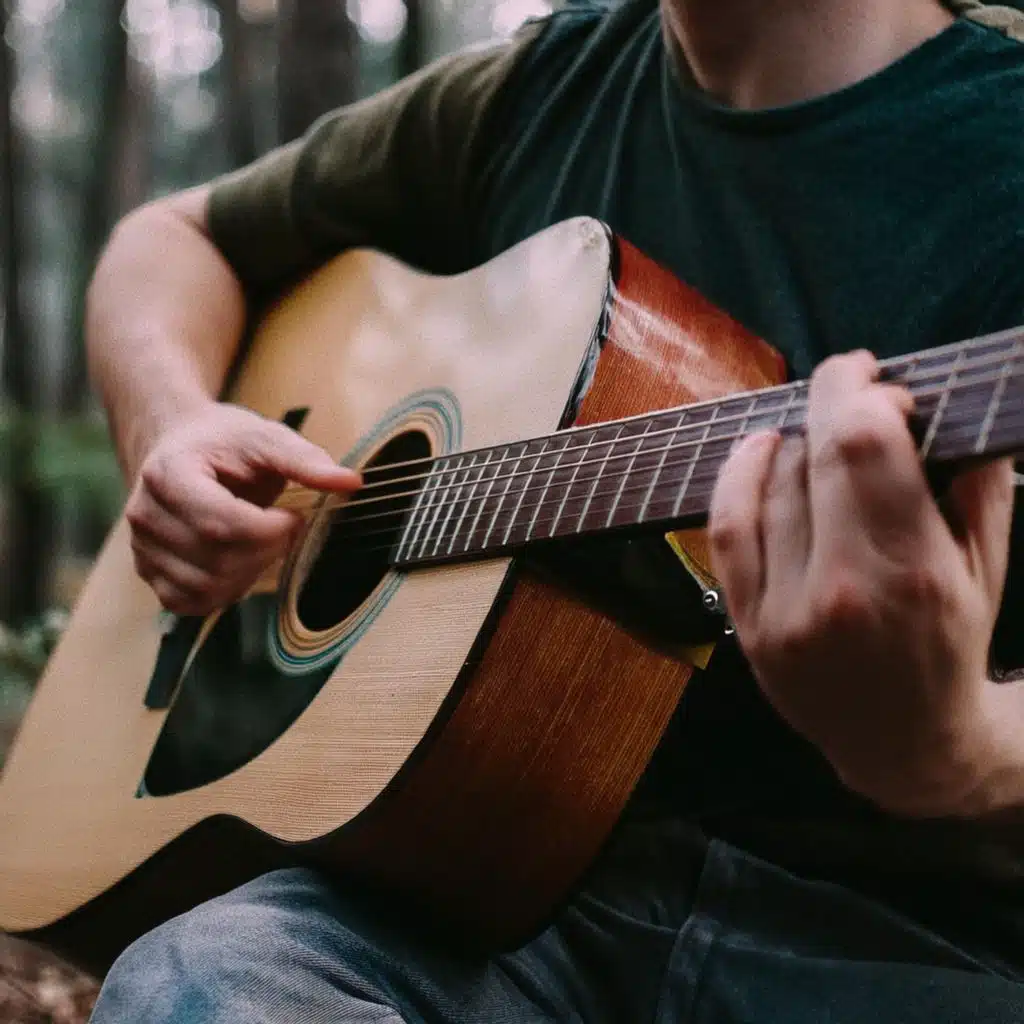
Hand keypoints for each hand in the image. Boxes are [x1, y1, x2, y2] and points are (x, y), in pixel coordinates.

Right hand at [125, 402, 360, 616]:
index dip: (270, 531)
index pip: (222, 525)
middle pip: (218, 560)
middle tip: (281, 527)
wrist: (180, 444)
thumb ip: (306, 460)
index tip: (292, 515)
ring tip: (260, 540)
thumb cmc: (224, 442)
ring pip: (207, 588)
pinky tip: (239, 562)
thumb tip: (351, 482)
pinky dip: (224, 591)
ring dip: (249, 572)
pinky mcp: (150, 573)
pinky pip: (191, 603)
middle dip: (266, 550)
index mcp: (167, 475)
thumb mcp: (266, 438)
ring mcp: (142, 548)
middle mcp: (144, 515)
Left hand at [708, 350, 1016, 817]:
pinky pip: (726, 529)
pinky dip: (738, 477)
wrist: (901, 744)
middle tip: (850, 381)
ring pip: (771, 486)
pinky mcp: (747, 625)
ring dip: (796, 442)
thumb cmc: (951, 648)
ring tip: (820, 435)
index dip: (863, 391)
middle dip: (832, 399)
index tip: (875, 378)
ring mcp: (784, 611)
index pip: (865, 445)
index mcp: (913, 572)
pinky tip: (759, 449)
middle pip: (815, 456)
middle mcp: (841, 590)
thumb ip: (978, 485)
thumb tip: (947, 407)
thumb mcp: (989, 570)